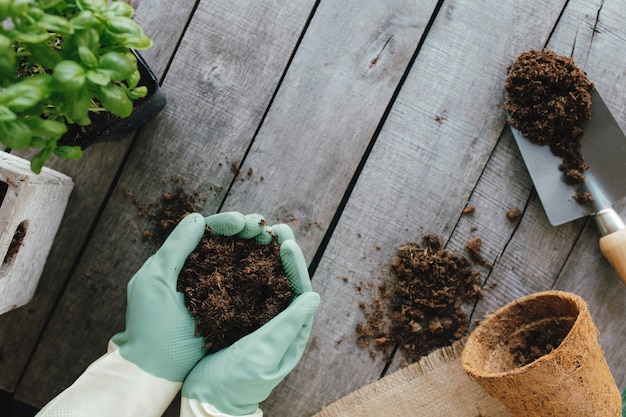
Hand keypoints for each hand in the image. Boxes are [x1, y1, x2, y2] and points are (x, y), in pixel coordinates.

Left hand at [111, 211, 266, 381]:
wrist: (157, 369)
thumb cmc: (150, 325)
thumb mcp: (155, 280)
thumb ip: (175, 248)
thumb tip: (198, 219)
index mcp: (180, 260)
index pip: (206, 232)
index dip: (225, 223)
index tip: (241, 222)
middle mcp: (200, 270)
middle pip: (227, 242)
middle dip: (246, 231)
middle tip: (262, 230)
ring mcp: (216, 289)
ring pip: (240, 260)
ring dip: (257, 248)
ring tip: (272, 241)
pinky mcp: (230, 308)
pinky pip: (248, 285)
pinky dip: (261, 272)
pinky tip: (274, 265)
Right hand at [180, 225, 319, 415]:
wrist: (208, 402)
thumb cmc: (238, 383)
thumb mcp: (264, 354)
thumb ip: (288, 326)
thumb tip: (315, 296)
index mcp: (292, 333)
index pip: (300, 291)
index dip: (296, 265)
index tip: (286, 242)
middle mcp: (279, 324)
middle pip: (286, 282)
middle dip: (283, 254)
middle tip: (277, 228)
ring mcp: (260, 321)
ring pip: (267, 283)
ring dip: (265, 258)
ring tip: (261, 234)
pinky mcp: (240, 320)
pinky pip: (248, 291)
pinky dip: (245, 271)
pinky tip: (238, 255)